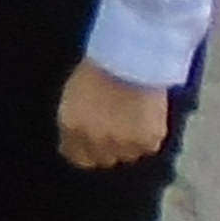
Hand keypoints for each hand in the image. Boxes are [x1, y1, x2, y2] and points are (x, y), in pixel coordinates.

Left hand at [57, 58, 173, 171]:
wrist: (132, 60)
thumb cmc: (98, 69)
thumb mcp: (74, 95)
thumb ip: (76, 122)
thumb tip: (79, 140)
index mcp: (72, 127)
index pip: (76, 157)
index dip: (83, 152)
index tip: (88, 147)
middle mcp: (95, 140)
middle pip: (102, 160)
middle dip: (105, 149)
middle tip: (114, 131)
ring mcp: (123, 145)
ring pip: (126, 156)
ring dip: (128, 144)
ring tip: (130, 120)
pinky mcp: (148, 143)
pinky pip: (147, 148)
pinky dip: (146, 138)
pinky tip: (144, 118)